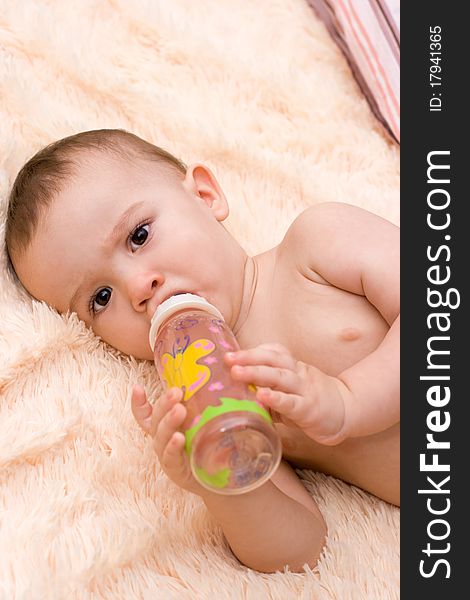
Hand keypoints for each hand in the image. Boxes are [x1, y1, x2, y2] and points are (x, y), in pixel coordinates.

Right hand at [131, 384, 207, 494]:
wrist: (220, 477)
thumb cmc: (209, 444)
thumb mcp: (204, 420)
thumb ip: (203, 403)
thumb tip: (215, 375)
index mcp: (165, 427)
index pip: (146, 414)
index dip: (138, 402)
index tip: (137, 388)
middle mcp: (163, 440)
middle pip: (156, 420)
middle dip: (164, 404)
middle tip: (176, 392)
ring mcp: (168, 455)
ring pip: (161, 437)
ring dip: (168, 422)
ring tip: (179, 410)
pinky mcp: (177, 471)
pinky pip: (170, 458)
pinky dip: (172, 447)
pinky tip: (178, 438)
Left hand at [225, 343, 350, 444]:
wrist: (347, 411)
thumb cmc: (311, 400)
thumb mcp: (291, 388)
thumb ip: (269, 387)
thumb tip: (237, 391)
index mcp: (292, 367)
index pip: (273, 352)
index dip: (253, 351)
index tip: (232, 353)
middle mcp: (298, 373)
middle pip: (273, 360)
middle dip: (248, 358)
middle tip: (228, 359)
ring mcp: (304, 389)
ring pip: (280, 376)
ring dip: (256, 373)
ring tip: (237, 372)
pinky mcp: (309, 409)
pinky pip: (291, 402)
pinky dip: (276, 398)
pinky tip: (261, 396)